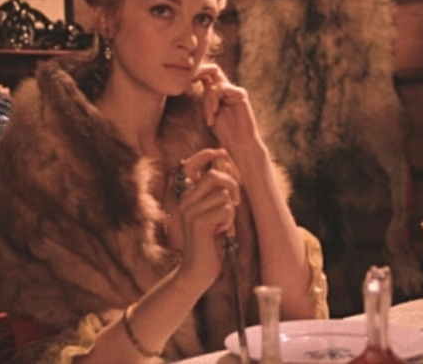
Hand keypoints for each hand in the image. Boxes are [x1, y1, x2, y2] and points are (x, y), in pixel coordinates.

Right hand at [166, 148, 239, 289]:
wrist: (196, 271)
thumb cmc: (209, 242)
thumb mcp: (213, 213)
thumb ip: (217, 192)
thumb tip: (227, 164)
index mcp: (186, 196)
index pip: (190, 165)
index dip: (206, 154)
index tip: (221, 152)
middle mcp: (185, 200)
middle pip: (214, 176)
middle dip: (232, 185)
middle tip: (237, 201)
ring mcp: (190, 211)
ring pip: (224, 195)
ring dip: (230, 211)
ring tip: (220, 225)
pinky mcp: (199, 222)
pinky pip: (225, 210)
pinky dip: (228, 222)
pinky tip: (218, 233)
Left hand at [194, 64, 259, 153]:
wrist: (239, 142)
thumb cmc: (224, 131)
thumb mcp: (210, 112)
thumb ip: (206, 97)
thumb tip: (194, 81)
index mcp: (219, 92)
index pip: (208, 74)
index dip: (196, 73)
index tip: (186, 80)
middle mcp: (227, 88)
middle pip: (213, 69)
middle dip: (200, 72)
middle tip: (190, 80)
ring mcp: (234, 90)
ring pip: (214, 85)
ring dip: (208, 102)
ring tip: (209, 117)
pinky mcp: (240, 93)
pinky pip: (221, 90)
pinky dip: (214, 101)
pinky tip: (215, 113)